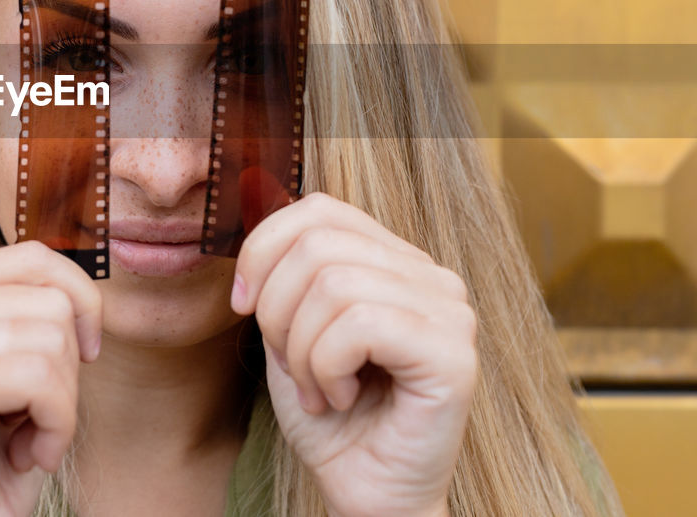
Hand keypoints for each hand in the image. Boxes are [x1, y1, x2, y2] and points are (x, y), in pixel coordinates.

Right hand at [0, 240, 103, 516]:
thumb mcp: (23, 368)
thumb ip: (36, 312)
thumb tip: (84, 284)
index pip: (30, 257)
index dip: (80, 301)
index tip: (84, 354)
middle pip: (49, 301)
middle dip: (67, 371)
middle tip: (33, 421)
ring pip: (49, 338)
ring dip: (61, 405)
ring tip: (24, 440)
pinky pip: (38, 380)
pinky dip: (55, 428)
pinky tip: (24, 457)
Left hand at [231, 191, 475, 516]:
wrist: (365, 495)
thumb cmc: (329, 418)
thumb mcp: (289, 330)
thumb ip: (282, 274)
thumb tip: (252, 229)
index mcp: (394, 260)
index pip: (319, 208)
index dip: (264, 249)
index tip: (242, 306)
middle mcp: (431, 275)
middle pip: (317, 244)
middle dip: (277, 310)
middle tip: (291, 366)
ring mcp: (450, 311)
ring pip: (333, 284)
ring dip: (301, 350)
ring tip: (318, 389)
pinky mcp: (454, 354)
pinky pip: (359, 325)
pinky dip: (327, 367)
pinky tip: (341, 397)